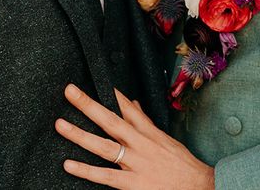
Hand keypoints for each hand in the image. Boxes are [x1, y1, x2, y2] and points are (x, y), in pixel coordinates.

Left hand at [55, 84, 213, 188]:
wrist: (198, 185)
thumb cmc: (180, 162)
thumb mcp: (164, 138)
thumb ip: (145, 122)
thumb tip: (132, 104)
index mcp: (148, 131)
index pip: (126, 107)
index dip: (109, 94)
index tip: (93, 80)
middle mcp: (140, 143)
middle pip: (110, 120)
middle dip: (88, 105)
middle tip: (70, 92)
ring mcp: (135, 163)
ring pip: (103, 146)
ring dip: (80, 135)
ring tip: (61, 124)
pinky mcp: (133, 184)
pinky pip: (105, 176)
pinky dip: (86, 170)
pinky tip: (69, 164)